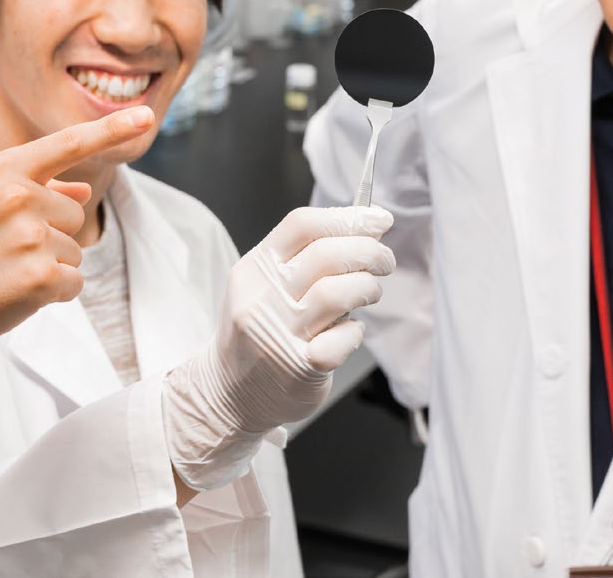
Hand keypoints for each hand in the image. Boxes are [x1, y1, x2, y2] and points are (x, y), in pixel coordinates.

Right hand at [0, 105, 153, 362]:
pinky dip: (55, 293)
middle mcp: (17, 197)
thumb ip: (37, 190)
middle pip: (77, 213)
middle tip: (5, 251)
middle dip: (51, 235)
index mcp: (0, 171)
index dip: (112, 129)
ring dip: (51, 264)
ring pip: (77, 248)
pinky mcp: (41, 276)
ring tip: (5, 270)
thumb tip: (84, 192)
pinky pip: (75, 281)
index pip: (69, 144)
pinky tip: (17, 293)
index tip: (147, 116)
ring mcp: (29, 237)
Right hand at [163, 205, 393, 489]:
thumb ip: (305, 255)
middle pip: (326, 255)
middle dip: (369, 251)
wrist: (227, 394)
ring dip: (367, 287)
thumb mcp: (264, 284)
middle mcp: (262, 298)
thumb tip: (365, 224)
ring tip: (371, 292)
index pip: (302, 225)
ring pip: (337, 292)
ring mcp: (278, 334)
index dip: (347, 218)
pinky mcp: (298, 369)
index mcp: (255, 268)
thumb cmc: (259, 330)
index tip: (378, 220)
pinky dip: (356, 330)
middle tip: (385, 260)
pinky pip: (343, 338)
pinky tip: (350, 331)